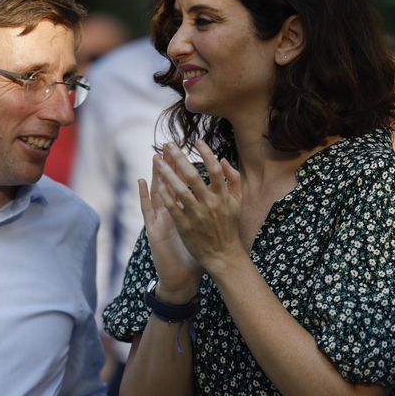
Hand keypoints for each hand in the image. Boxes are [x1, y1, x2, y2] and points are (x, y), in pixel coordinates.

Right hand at [138, 154, 201, 299]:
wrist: (182, 279)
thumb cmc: (194, 256)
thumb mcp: (203, 231)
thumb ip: (209, 214)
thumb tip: (218, 199)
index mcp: (183, 213)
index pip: (183, 186)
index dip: (183, 169)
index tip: (186, 150)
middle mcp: (170, 214)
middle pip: (169, 185)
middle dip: (169, 165)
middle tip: (168, 146)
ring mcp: (161, 221)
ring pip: (157, 193)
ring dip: (156, 175)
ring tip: (154, 157)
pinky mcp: (154, 230)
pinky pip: (148, 210)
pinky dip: (144, 196)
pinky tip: (141, 182)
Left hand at [153, 140, 244, 273]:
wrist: (223, 255)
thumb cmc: (229, 226)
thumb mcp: (237, 202)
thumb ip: (233, 179)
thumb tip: (223, 159)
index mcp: (223, 196)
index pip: (214, 169)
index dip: (206, 153)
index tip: (196, 140)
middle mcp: (210, 203)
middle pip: (192, 176)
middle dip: (179, 158)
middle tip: (169, 144)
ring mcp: (196, 214)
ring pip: (179, 190)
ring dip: (167, 174)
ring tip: (157, 161)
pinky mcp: (185, 226)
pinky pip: (172, 207)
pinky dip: (164, 194)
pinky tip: (157, 183)